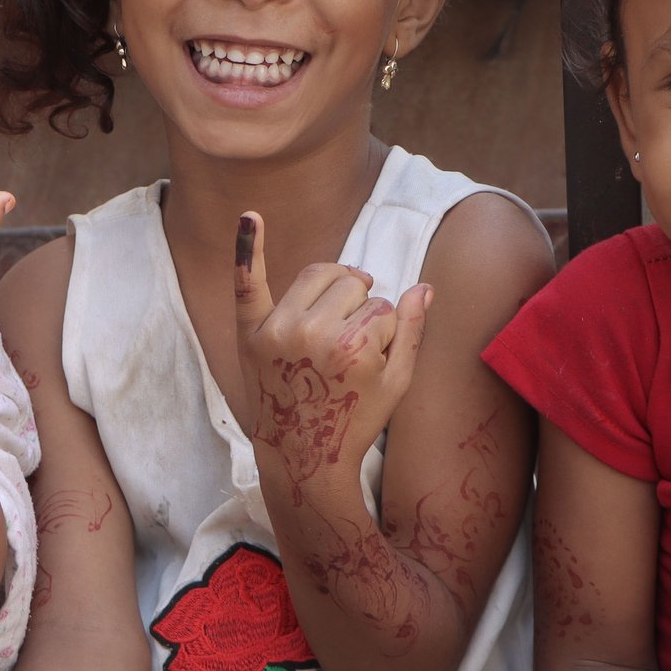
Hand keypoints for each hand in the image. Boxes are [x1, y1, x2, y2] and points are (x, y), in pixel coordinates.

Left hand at [232, 212, 430, 494]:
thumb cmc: (356, 418)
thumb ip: (412, 331)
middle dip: (360, 307)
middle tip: (351, 346)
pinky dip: (246, 247)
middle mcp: (311, 332)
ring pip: (317, 274)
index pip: (382, 307)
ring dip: (333, 285)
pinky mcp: (249, 333)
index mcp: (353, 346)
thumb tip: (423, 287)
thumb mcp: (397, 382)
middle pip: (351, 284)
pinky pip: (247, 281)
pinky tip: (250, 216)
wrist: (302, 454)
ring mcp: (276, 329)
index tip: (371, 365)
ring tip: (336, 310)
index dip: (385, 334)